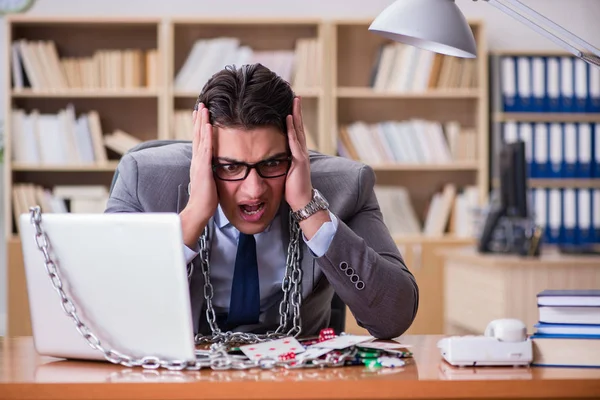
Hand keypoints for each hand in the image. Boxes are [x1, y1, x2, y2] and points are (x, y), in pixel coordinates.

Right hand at [180, 103, 217, 247]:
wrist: (200, 210)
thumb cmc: (206, 199)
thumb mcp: (210, 180)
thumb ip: (212, 171)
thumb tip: (217, 167)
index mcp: (199, 163)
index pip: (199, 141)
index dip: (199, 127)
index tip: (200, 115)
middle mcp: (197, 160)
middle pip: (197, 135)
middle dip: (199, 119)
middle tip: (200, 105)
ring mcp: (199, 163)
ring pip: (200, 138)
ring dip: (202, 122)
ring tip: (203, 108)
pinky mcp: (203, 167)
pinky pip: (206, 148)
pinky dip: (207, 135)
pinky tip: (208, 125)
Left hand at [285, 97, 313, 211]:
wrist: (302, 201)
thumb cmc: (292, 189)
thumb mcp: (285, 171)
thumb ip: (280, 161)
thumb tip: (270, 156)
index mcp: (297, 153)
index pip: (296, 132)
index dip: (293, 118)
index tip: (290, 105)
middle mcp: (301, 151)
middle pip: (300, 127)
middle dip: (297, 111)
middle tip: (295, 96)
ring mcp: (302, 155)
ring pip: (299, 131)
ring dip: (296, 115)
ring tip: (294, 101)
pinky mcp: (299, 161)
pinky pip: (294, 142)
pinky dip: (292, 129)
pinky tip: (289, 119)